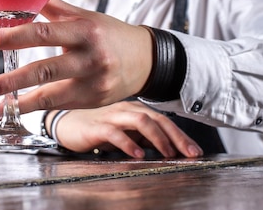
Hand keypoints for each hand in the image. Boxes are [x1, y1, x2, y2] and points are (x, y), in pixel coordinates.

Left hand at [0, 0, 153, 119]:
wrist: (146, 60)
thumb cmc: (109, 34)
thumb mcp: (86, 16)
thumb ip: (55, 7)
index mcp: (85, 30)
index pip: (45, 33)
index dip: (15, 37)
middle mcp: (91, 57)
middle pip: (46, 69)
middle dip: (12, 80)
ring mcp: (93, 83)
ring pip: (51, 96)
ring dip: (18, 103)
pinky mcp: (93, 101)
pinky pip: (59, 105)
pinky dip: (34, 109)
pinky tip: (13, 111)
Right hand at [53, 101, 202, 158]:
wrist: (67, 124)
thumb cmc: (98, 128)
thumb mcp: (126, 132)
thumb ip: (144, 137)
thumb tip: (169, 149)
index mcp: (136, 110)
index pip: (164, 120)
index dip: (181, 135)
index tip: (195, 151)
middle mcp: (127, 109)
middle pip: (157, 119)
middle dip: (177, 137)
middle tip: (190, 153)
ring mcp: (112, 116)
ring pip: (140, 121)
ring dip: (157, 138)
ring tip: (168, 153)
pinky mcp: (97, 127)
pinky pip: (115, 132)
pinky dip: (128, 143)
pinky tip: (138, 153)